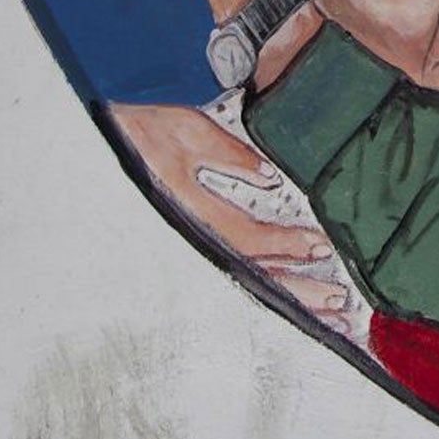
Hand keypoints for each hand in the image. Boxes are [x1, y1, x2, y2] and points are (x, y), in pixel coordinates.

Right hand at [108, 103, 356, 334]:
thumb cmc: (140, 127)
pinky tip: (295, 294)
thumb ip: (228, 155)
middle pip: (249, 275)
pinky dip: (268, 284)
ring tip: (329, 311)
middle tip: (340, 303)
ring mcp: (187, 247)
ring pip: (243, 280)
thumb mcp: (184, 131)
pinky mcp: (190, 244)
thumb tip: (270, 179)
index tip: (320, 246)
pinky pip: (235, 271)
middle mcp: (187, 239)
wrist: (98, 140)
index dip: (283, 244)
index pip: (243, 238)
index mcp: (185, 211)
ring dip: (287, 295)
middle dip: (296, 291)